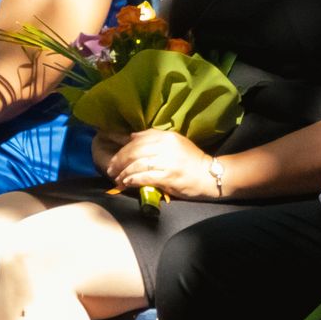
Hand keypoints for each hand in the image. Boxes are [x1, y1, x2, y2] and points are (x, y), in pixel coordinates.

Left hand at [106, 128, 221, 198]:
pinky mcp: (169, 176)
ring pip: (137, 164)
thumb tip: (131, 137)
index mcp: (166, 136)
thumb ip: (153, 138)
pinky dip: (132, 180)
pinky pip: (144, 177)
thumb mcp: (175, 143)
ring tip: (117, 179)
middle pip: (134, 151)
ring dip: (123, 173)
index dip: (121, 148)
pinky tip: (126, 183)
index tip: (112, 157)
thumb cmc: (191, 161)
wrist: (210, 175)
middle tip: (110, 170)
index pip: (137, 139)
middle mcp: (166, 146)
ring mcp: (167, 161)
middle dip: (119, 161)